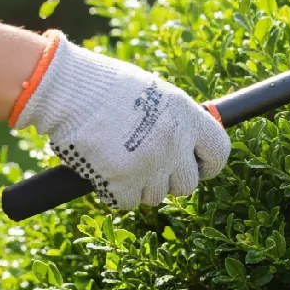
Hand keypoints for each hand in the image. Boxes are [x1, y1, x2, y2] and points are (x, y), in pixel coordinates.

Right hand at [10, 31, 229, 208]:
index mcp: (188, 117)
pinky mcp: (122, 183)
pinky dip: (115, 192)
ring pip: (156, 196)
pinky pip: (127, 202)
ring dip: (140, 185)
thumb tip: (189, 144)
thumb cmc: (109, 87)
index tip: (197, 167)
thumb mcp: (157, 95)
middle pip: (187, 185)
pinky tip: (104, 170)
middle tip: (150, 168)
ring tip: (121, 160)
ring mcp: (150, 166)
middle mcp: (175, 144)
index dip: (208, 165)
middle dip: (169, 181)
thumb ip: (176, 122)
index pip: (219, 153)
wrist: (70, 90)